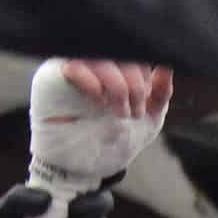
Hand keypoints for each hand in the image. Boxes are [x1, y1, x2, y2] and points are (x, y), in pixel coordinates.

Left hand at [0, 181, 122, 217]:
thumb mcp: (2, 214)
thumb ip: (19, 198)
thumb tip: (48, 198)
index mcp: (59, 198)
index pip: (87, 182)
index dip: (94, 179)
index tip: (80, 189)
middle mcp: (76, 216)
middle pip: (103, 202)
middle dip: (92, 205)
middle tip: (71, 213)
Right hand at [27, 58, 171, 217]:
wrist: (86, 168)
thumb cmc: (115, 140)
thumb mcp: (147, 119)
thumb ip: (159, 93)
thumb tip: (166, 66)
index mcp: (118, 65)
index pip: (135, 49)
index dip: (145, 74)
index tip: (147, 101)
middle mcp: (95, 60)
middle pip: (119, 50)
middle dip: (134, 83)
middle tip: (133, 112)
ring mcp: (73, 64)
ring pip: (99, 55)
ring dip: (117, 85)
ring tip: (119, 112)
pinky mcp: (52, 76)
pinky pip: (72, 65)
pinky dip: (91, 82)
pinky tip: (99, 101)